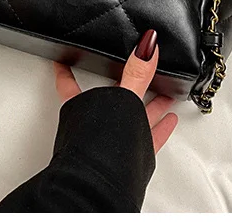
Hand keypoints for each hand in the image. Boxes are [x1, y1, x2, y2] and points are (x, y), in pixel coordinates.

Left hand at [53, 30, 178, 152]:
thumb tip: (146, 45)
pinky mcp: (131, 156)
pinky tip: (169, 121)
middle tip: (139, 72)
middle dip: (128, 86)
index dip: (66, 70)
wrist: (105, 186)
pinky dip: (160, 127)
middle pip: (112, 99)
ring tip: (163, 95)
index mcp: (82, 107)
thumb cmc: (97, 147)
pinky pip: (149, 136)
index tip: (62, 59)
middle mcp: (96, 124)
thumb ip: (136, 73)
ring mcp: (114, 141)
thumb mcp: (123, 98)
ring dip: (148, 106)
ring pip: (133, 117)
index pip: (69, 83)